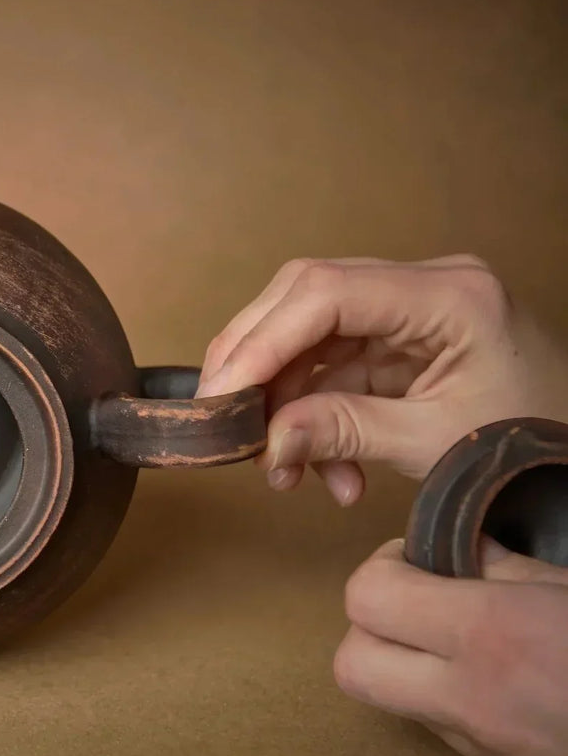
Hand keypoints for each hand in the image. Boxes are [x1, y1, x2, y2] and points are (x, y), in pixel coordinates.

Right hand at [196, 256, 567, 503]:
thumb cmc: (533, 440)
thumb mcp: (437, 441)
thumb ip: (346, 431)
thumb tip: (267, 440)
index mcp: (450, 295)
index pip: (326, 293)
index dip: (262, 341)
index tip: (222, 396)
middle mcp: (425, 285)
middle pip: (303, 298)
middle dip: (256, 362)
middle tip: (226, 422)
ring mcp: (409, 309)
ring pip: (307, 333)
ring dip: (283, 402)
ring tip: (284, 470)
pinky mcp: (399, 339)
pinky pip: (330, 365)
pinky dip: (312, 416)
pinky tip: (323, 469)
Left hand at [336, 538, 567, 755]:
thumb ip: (509, 570)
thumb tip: (457, 549)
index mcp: (490, 637)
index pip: (366, 597)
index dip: (382, 569)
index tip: (418, 560)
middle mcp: (472, 701)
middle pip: (352, 665)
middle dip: (371, 628)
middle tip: (421, 604)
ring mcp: (492, 754)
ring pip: (402, 707)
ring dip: (417, 670)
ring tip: (476, 644)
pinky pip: (459, 741)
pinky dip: (467, 708)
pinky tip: (518, 687)